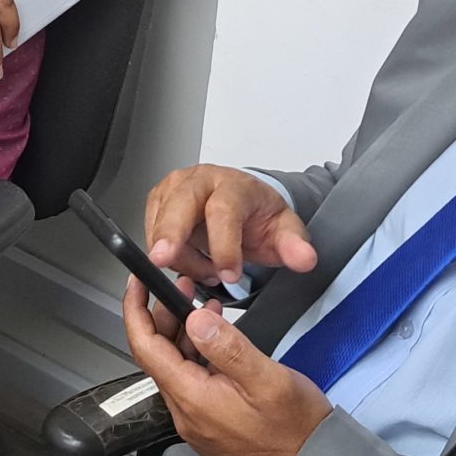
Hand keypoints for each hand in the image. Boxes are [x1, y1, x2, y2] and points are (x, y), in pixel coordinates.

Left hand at [121, 282, 332, 455]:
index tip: (137, 283)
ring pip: (176, 368)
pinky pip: (192, 383)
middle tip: (182, 286)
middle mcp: (187, 413)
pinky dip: (198, 354)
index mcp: (193, 399)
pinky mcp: (211, 426)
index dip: (136, 311)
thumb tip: (195, 319)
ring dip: (183, 334)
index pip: (146, 348)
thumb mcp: (268, 380)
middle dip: (163, 316)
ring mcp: (198, 422)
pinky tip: (217, 342)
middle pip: (158, 356)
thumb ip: (228, 348)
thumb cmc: (297, 432)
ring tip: (204, 306)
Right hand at [145, 165, 317, 286]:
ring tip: (207, 271)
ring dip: (178, 257)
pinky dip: (167, 254)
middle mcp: (200, 180)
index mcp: (234, 185)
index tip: (229, 275)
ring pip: (162, 222)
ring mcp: (175, 188)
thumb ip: (294, 245)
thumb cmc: (258, 216)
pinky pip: (151, 230)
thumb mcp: (284, 230)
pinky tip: (189, 262)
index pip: (224, 210)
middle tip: (163, 259)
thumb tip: (304, 258)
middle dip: (170, 233)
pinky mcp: (158, 200)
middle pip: (179, 204)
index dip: (224, 244)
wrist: (242, 203)